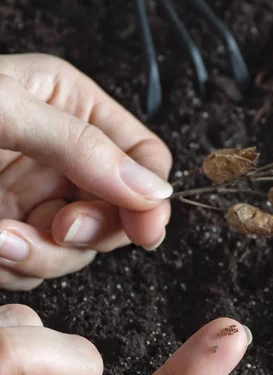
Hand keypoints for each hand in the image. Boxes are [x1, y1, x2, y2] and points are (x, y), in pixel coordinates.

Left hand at [0, 53, 172, 290]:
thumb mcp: (4, 110)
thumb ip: (82, 148)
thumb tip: (155, 191)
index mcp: (73, 106)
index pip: (143, 155)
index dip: (151, 196)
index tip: (145, 229)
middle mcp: (64, 153)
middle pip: (119, 208)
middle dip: (93, 229)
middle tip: (60, 228)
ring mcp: (36, 195)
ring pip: (81, 246)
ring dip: (47, 255)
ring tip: (0, 241)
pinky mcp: (11, 229)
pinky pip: (41, 264)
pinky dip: (21, 267)